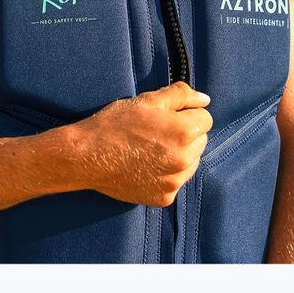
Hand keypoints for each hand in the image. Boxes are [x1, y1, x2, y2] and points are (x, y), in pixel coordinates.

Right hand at [73, 81, 212, 206]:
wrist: (87, 156)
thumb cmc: (115, 124)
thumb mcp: (147, 100)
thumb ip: (180, 94)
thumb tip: (204, 99)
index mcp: (184, 131)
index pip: (205, 118)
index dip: (187, 113)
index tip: (167, 115)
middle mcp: (184, 159)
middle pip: (201, 141)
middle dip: (186, 133)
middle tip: (157, 131)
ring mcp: (175, 181)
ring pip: (191, 162)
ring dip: (180, 154)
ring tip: (151, 148)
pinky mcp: (164, 197)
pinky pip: (176, 181)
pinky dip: (167, 173)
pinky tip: (146, 165)